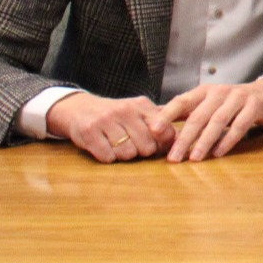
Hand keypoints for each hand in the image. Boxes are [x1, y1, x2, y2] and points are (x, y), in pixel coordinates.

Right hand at [45, 93, 173, 162]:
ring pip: (128, 154)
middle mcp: (125, 110)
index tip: (156, 146)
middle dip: (141, 152)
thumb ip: (161, 122)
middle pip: (147, 147)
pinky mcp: (89, 132)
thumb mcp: (139, 111)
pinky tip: (104, 147)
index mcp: (142, 105)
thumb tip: (183, 136)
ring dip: (123, 155)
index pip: (165, 132)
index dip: (162, 145)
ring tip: (116, 145)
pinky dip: (108, 157)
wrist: (79, 109)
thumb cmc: (116, 115)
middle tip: (131, 145)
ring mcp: (106, 120)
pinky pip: (108, 157)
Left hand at [155, 79, 262, 161]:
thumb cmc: (233, 102)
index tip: (153, 130)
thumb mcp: (210, 102)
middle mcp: (219, 92)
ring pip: (217, 121)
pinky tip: (218, 153)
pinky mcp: (254, 106)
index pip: (181, 101)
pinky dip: (228, 140)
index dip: (167, 115)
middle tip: (173, 158)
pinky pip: (240, 125)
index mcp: (204, 91)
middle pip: (198, 116)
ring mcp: (238, 98)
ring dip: (204, 141)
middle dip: (184, 138)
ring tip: (194, 158)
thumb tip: (158, 125)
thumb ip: (189, 112)